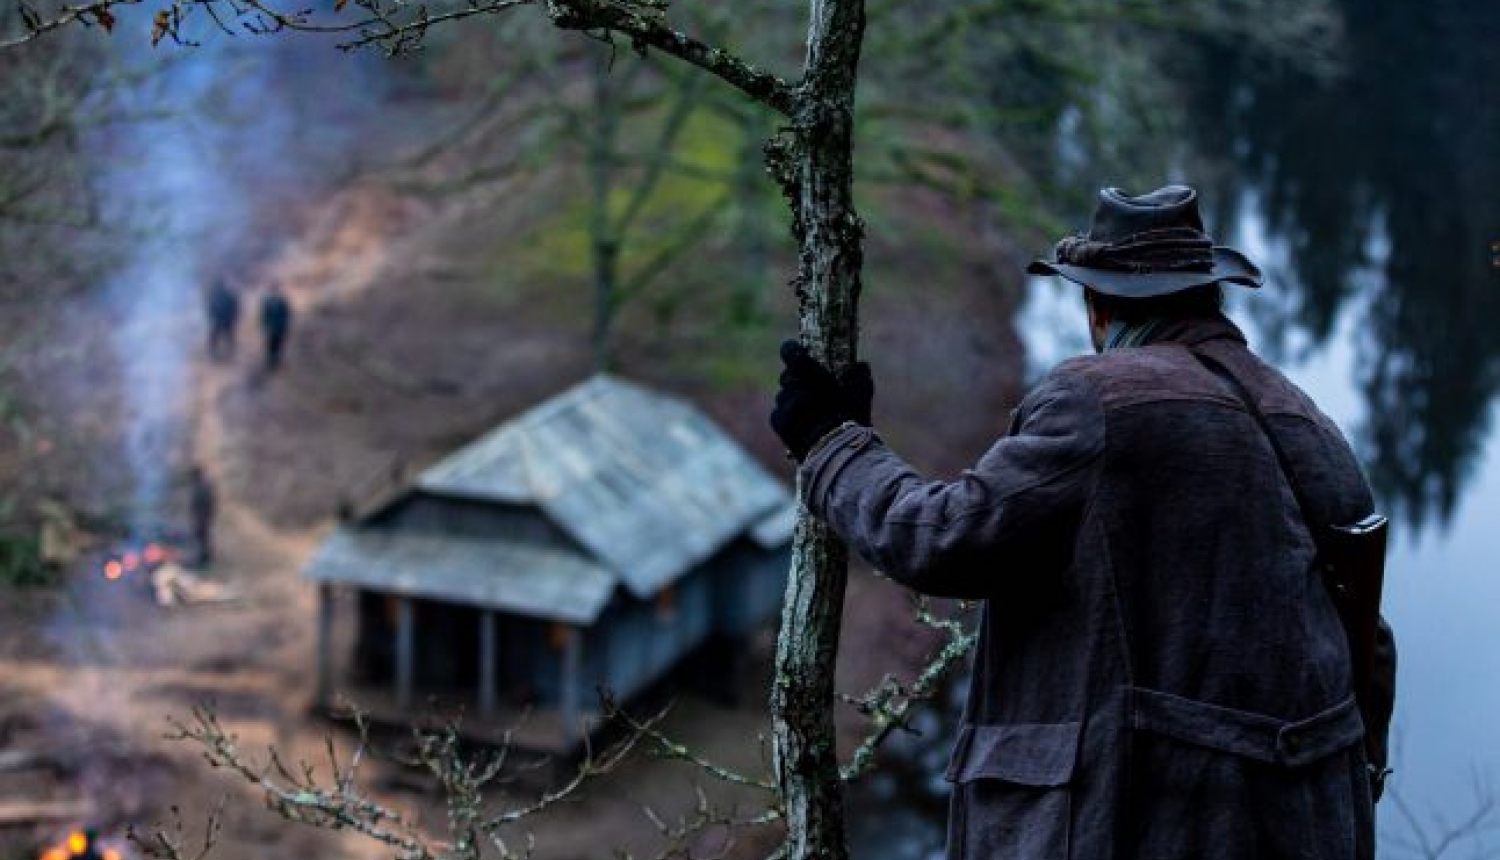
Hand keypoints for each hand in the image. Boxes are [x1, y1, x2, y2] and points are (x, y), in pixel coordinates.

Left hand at [769, 339, 873, 459]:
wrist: (832, 452)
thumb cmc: (850, 420)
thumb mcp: (861, 394)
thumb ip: (859, 375)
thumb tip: (859, 365)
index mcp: (809, 373)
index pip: (790, 351)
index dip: (791, 350)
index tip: (796, 351)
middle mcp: (791, 386)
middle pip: (787, 375)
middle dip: (796, 379)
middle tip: (811, 388)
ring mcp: (782, 404)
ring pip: (784, 395)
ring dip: (793, 399)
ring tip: (810, 412)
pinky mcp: (777, 422)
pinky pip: (780, 412)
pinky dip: (788, 416)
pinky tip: (802, 424)